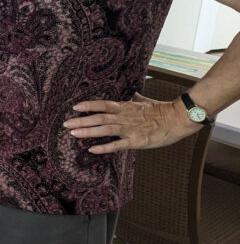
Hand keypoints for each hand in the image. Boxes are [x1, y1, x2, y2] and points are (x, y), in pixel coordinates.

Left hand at [64, 93, 199, 153]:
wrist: (178, 119)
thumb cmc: (162, 110)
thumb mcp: (145, 101)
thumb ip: (134, 98)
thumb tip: (131, 93)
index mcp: (126, 107)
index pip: (103, 104)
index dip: (88, 105)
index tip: (74, 107)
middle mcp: (124, 117)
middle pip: (99, 117)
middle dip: (81, 120)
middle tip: (66, 124)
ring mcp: (129, 129)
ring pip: (104, 129)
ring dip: (88, 132)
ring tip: (73, 134)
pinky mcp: (136, 142)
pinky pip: (117, 145)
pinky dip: (104, 147)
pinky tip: (92, 149)